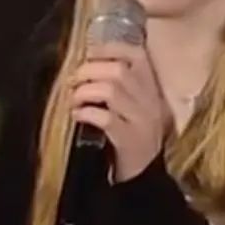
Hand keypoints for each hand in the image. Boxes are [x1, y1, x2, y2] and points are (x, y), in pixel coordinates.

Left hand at [69, 41, 171, 182]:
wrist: (144, 176)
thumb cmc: (134, 136)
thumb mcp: (135, 107)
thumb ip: (120, 86)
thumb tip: (87, 66)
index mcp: (152, 88)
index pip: (138, 56)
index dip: (111, 49)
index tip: (90, 53)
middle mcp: (150, 101)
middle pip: (119, 71)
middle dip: (89, 71)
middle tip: (73, 80)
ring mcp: (141, 121)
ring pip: (111, 91)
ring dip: (85, 92)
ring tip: (74, 99)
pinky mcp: (130, 140)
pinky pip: (105, 119)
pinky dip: (86, 113)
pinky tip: (77, 116)